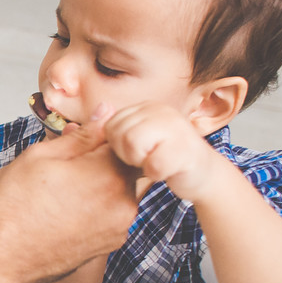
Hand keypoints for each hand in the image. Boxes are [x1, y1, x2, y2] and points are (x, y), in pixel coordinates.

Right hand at [0, 108, 138, 282]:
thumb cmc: (10, 209)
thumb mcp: (40, 157)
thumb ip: (81, 136)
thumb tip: (105, 114)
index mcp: (110, 176)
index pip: (127, 139)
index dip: (105, 132)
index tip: (84, 136)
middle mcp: (124, 205)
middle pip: (126, 166)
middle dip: (102, 158)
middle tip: (65, 162)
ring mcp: (118, 229)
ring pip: (118, 191)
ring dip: (97, 182)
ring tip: (60, 187)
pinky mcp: (108, 246)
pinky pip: (109, 214)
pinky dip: (93, 206)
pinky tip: (62, 208)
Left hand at [104, 102, 221, 202]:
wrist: (203, 174)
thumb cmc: (163, 158)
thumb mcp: (137, 141)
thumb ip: (115, 133)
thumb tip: (78, 124)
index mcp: (146, 107)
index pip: (110, 125)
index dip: (116, 146)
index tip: (136, 152)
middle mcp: (161, 111)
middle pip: (120, 134)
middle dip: (127, 155)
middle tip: (146, 158)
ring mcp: (177, 128)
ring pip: (134, 145)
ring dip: (141, 163)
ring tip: (154, 162)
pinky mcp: (187, 150)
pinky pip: (154, 165)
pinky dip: (156, 173)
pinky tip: (166, 171)